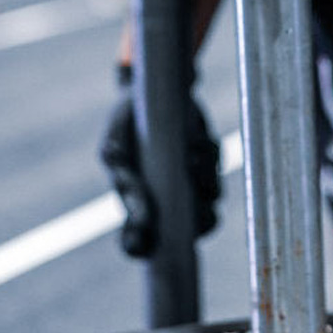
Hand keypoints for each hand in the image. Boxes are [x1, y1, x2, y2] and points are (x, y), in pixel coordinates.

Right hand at [99, 83, 221, 257]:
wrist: (156, 86)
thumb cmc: (128, 118)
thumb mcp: (116, 140)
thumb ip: (119, 166)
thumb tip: (133, 195)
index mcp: (136, 202)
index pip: (137, 238)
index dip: (140, 246)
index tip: (145, 244)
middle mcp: (166, 200)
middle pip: (188, 232)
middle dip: (198, 225)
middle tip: (198, 209)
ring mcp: (190, 184)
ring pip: (210, 204)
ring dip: (205, 184)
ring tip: (191, 158)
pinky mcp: (208, 163)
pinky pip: (216, 170)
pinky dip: (209, 159)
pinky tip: (197, 142)